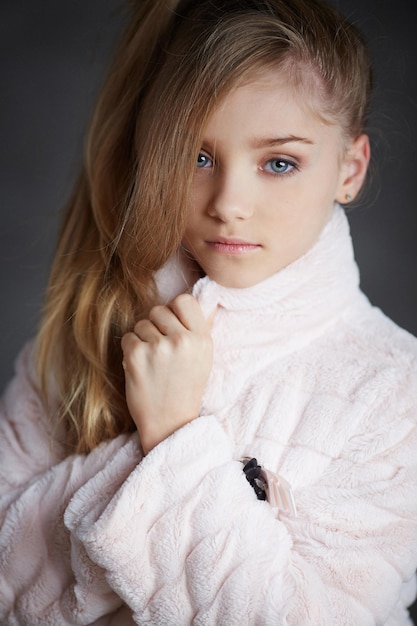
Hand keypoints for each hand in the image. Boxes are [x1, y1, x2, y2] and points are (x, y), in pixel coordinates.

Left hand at [121, 294, 214, 453]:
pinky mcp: (136, 355)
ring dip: (142, 339)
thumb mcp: (203, 357)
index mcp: (202, 338)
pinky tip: (142, 367)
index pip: (183, 300)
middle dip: (156, 326)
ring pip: (141, 323)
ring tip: (153, 361)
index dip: (174, 311)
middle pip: (159, 309)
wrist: (170, 422)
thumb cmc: (186, 387)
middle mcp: (182, 340)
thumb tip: (196, 297)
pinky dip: (130, 351)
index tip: (172, 327)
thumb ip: (198, 328)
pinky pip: (128, 337)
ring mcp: (158, 347)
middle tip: (161, 349)